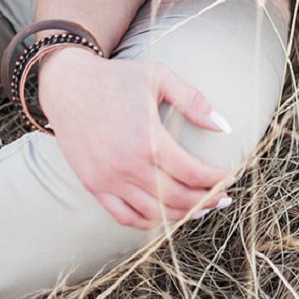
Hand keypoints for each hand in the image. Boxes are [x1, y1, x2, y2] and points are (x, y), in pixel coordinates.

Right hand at [38, 47, 234, 228]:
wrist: (68, 85)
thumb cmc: (117, 78)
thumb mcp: (159, 77)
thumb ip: (193, 101)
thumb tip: (224, 125)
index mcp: (148, 139)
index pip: (192, 173)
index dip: (216, 180)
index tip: (230, 178)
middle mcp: (128, 166)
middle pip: (177, 198)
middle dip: (206, 201)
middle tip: (223, 197)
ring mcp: (109, 180)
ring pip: (154, 214)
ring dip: (182, 215)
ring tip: (200, 207)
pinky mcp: (94, 186)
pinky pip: (124, 217)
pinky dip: (148, 221)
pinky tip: (164, 214)